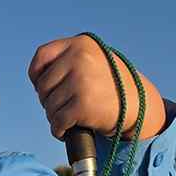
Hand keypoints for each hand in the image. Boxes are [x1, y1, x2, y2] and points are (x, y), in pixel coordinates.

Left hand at [28, 34, 165, 140]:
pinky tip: (66, 131)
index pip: (42, 56)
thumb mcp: (93, 61)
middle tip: (61, 108)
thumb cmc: (112, 86)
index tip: (43, 89)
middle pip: (43, 86)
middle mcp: (79, 58)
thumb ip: (70, 61)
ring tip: (68, 120)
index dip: (37, 76)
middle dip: (48, 101)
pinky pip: (57, 122)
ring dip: (54, 118)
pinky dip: (58, 131)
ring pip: (49, 106)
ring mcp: (80, 80)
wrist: (138, 104)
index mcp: (80, 44)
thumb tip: (39, 80)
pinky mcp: (82, 104)